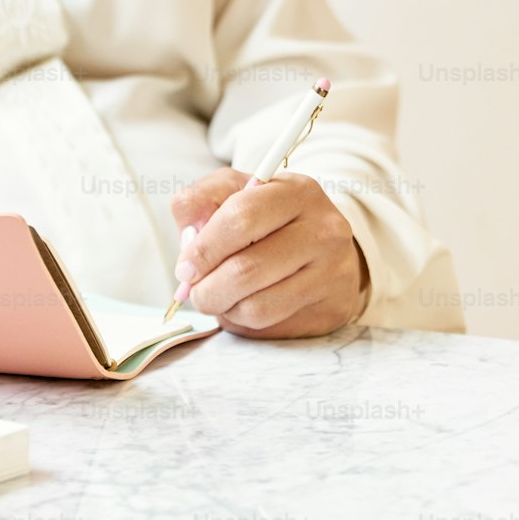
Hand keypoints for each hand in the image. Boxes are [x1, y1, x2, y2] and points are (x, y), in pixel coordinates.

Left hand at [171, 167, 370, 338]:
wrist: (325, 247)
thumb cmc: (270, 219)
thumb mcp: (235, 192)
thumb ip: (200, 200)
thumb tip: (188, 239)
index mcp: (296, 192)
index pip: (240, 219)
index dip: (203, 249)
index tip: (185, 268)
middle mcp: (323, 230)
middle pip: (245, 270)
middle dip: (207, 288)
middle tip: (195, 292)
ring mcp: (333, 271)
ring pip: (256, 307)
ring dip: (224, 308)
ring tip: (221, 297)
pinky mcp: (333, 308)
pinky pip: (271, 327)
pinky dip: (245, 322)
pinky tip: (246, 304)